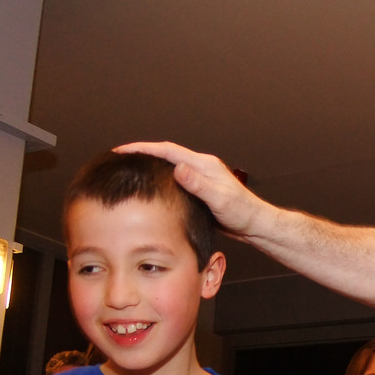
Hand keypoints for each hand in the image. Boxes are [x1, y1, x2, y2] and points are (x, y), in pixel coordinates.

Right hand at [114, 142, 265, 238]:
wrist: (255, 225)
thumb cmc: (242, 214)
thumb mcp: (219, 200)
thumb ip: (199, 184)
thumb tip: (179, 168)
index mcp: (204, 165)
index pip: (168, 151)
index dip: (143, 149)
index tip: (123, 151)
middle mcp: (201, 167)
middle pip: (166, 155)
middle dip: (142, 154)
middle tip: (120, 158)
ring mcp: (201, 178)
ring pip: (170, 167)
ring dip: (151, 166)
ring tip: (130, 170)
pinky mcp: (200, 190)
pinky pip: (175, 180)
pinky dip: (161, 180)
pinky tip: (151, 189)